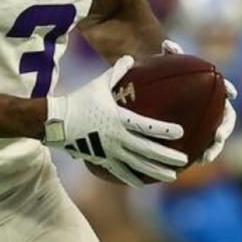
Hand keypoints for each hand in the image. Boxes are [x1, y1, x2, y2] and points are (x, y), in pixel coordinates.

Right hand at [47, 55, 187, 186]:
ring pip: (138, 165)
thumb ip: (117, 72)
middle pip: (147, 151)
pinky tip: (143, 183)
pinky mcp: (102, 159)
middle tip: (185, 160)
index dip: (164, 130)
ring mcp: (110, 151)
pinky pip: (120, 171)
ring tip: (173, 176)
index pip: (146, 127)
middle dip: (167, 157)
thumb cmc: (79, 100)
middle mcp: (117, 138)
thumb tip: (130, 58)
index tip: (181, 133)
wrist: (56, 122)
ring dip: (156, 171)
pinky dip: (132, 178)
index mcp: (119, 119)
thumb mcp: (99, 84)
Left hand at [163, 40, 236, 163]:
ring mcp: (208, 125)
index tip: (231, 94)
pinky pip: (200, 148)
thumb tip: (168, 44)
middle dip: (224, 129)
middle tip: (218, 136)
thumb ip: (171, 55)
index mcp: (213, 91)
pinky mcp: (199, 138)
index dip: (229, 91)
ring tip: (205, 157)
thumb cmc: (168, 76)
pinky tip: (190, 163)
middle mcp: (215, 109)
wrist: (161, 95)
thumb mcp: (168, 65)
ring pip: (215, 139)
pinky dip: (197, 155)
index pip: (225, 90)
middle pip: (226, 120)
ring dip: (213, 149)